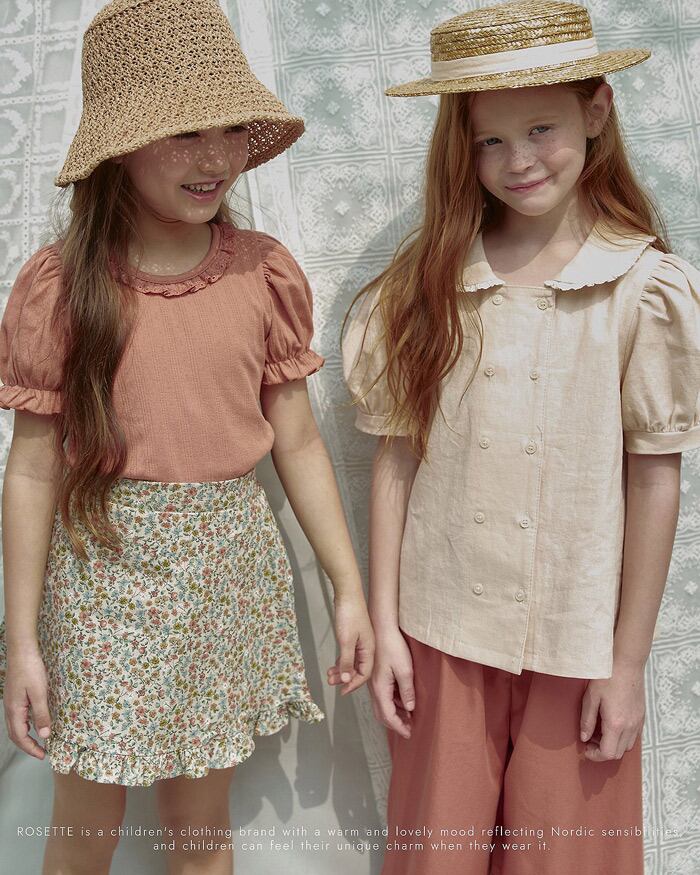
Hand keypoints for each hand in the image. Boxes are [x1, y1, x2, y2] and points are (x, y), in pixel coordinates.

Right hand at [4, 644, 51, 758]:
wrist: (22, 650)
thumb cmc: (30, 669)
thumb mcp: (39, 693)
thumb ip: (41, 714)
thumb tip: (45, 735)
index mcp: (14, 710)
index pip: (20, 737)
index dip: (31, 748)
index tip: (43, 755)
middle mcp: (10, 709)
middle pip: (16, 734)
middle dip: (28, 746)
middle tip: (42, 752)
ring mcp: (11, 702)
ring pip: (16, 726)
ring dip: (26, 736)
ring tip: (39, 741)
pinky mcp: (15, 696)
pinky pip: (19, 716)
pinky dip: (26, 725)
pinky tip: (35, 722)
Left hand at [326, 592, 374, 694]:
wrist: (348, 593)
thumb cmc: (349, 614)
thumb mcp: (346, 640)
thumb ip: (346, 661)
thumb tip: (346, 679)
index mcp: (369, 649)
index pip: (364, 674)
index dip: (353, 684)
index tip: (342, 691)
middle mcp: (367, 647)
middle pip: (359, 669)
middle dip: (345, 678)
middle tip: (331, 682)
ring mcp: (361, 641)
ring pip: (353, 661)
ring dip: (342, 669)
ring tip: (329, 675)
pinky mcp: (354, 635)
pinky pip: (350, 653)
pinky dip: (342, 660)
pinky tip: (334, 664)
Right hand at [369, 626, 414, 739]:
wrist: (381, 628)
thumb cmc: (393, 646)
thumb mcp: (405, 670)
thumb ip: (407, 691)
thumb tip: (409, 709)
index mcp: (380, 689)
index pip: (388, 716)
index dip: (399, 727)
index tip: (410, 734)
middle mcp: (373, 688)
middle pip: (381, 714)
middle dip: (395, 724)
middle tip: (409, 728)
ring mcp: (373, 682)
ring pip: (381, 705)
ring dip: (394, 714)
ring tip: (409, 717)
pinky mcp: (375, 676)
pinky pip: (382, 696)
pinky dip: (392, 703)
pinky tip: (402, 701)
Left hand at [580, 659, 645, 761]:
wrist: (627, 662)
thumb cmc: (607, 676)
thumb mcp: (591, 697)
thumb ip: (587, 720)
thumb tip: (584, 737)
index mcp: (616, 724)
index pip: (608, 753)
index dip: (595, 756)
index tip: (586, 749)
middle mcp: (630, 726)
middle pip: (618, 753)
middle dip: (602, 751)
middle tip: (590, 740)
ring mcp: (638, 721)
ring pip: (627, 746)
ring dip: (613, 744)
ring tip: (600, 731)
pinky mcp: (642, 715)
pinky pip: (634, 735)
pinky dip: (622, 736)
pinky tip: (612, 724)